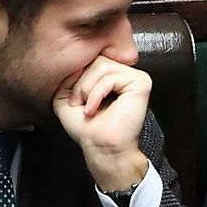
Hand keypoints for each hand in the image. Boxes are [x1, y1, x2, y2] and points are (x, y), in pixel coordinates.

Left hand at [52, 55, 150, 190]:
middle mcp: (126, 73)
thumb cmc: (87, 128)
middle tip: (79, 104)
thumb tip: (76, 57)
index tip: (75, 100)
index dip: (77, 76)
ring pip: (101, 66)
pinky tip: (93, 109)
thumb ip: (68, 75)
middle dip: (80, 83)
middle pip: (96, 60)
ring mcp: (136, 77)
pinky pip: (110, 77)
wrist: (100, 149)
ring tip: (87, 108)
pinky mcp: (141, 83)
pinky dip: (96, 94)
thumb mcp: (65, 96)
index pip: (92, 59)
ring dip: (86, 89)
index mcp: (112, 75)